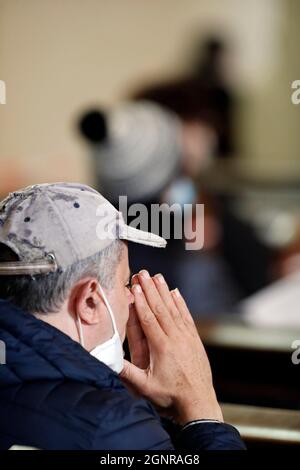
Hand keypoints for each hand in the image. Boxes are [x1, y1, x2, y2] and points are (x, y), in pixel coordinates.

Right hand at [120, 270, 222, 424]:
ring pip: (173, 309)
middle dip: (150, 289)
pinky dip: (181, 303)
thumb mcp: (145, 387)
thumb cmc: (170, 397)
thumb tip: (107, 361)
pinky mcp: (194, 339)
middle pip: (160, 308)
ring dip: (164, 291)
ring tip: (157, 277)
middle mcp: (175, 337)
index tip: (134, 286)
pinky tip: (176, 292)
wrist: (199, 403)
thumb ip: (126, 372)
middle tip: (142, 273)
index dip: (140, 301)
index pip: (149, 318)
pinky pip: (186, 316)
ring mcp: (187, 337)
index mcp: (162, 347)